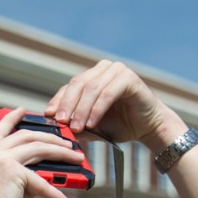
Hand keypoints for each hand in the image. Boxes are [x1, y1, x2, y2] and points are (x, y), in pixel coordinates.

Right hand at [0, 108, 80, 197]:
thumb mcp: (1, 188)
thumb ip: (20, 176)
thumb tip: (47, 174)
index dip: (12, 118)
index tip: (23, 110)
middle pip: (26, 136)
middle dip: (50, 137)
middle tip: (66, 141)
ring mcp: (0, 160)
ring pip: (39, 148)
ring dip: (61, 152)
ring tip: (76, 157)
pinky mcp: (13, 172)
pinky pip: (42, 181)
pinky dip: (56, 194)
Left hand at [44, 60, 185, 149]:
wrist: (149, 128)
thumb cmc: (121, 126)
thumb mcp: (92, 126)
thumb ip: (75, 124)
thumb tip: (55, 127)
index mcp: (93, 76)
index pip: (70, 87)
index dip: (58, 101)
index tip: (49, 116)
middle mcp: (103, 69)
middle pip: (78, 84)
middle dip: (67, 105)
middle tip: (61, 123)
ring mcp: (116, 71)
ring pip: (91, 89)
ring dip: (81, 110)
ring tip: (75, 128)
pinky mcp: (128, 78)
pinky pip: (107, 93)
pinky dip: (97, 110)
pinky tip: (91, 124)